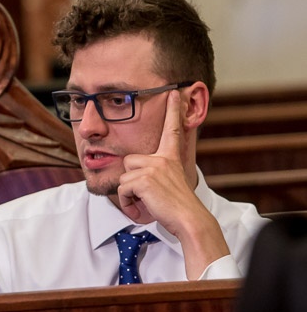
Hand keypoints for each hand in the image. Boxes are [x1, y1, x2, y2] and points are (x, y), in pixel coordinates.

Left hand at [117, 90, 229, 278]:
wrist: (188, 219)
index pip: (172, 130)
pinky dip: (127, 201)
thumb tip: (139, 175)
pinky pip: (122, 188)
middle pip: (129, 160)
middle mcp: (163, 158)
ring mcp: (153, 167)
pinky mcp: (144, 179)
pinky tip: (141, 207)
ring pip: (124, 176)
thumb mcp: (169, 182)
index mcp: (170, 157)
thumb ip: (156, 172)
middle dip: (131, 179)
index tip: (175, 92)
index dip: (173, 111)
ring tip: (146, 201)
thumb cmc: (177, 206)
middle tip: (146, 194)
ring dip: (129, 193)